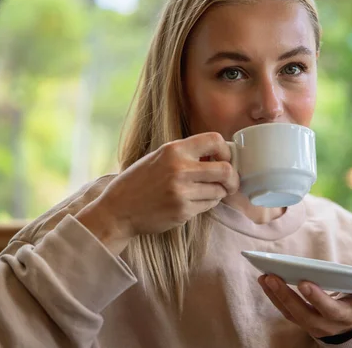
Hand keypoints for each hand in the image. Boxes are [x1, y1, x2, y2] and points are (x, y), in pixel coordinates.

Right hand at [76, 132, 238, 253]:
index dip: (226, 151)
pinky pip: (208, 206)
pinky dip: (207, 204)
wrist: (119, 209)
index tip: (224, 159)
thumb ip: (188, 154)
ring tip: (205, 192)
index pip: (215, 141)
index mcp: (174, 150)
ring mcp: (181, 192)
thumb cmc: (141, 181)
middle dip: (233, 178)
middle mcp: (179, 169)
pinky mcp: (182, 211)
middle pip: (226, 170)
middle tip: (229, 183)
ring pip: (219, 191)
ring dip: (218, 193)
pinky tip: (192, 202)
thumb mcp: (160, 156)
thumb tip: (223, 155)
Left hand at [258, 274, 351, 338]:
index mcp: (344, 317)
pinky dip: (273, 296)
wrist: (350, 326)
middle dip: (287, 296)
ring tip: (265, 276)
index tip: (304, 282)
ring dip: (275, 295)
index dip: (317, 298)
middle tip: (273, 277)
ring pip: (290, 313)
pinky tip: (265, 280)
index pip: (330, 310)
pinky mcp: (299, 320)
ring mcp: (310, 324)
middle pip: (304, 314)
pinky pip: (284, 311)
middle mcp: (325, 325)